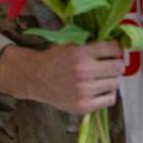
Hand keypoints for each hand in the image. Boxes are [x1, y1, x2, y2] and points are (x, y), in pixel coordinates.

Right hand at [0, 42, 124, 114]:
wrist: (33, 77)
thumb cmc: (52, 59)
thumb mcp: (67, 44)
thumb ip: (89, 45)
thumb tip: (114, 47)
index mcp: (78, 53)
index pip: (113, 48)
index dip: (115, 48)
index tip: (112, 50)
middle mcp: (82, 71)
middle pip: (117, 67)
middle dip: (114, 64)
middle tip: (108, 64)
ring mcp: (83, 90)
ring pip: (115, 83)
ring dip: (110, 79)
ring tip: (100, 77)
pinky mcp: (83, 105)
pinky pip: (110, 99)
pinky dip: (107, 93)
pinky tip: (98, 88)